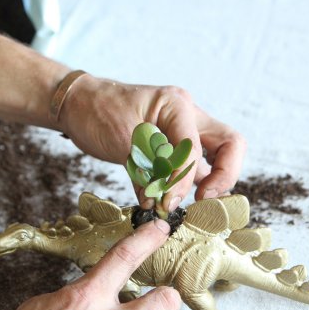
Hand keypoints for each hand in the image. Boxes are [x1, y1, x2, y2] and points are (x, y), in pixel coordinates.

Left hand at [59, 74, 246, 210]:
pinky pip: (193, 167)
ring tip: (188, 204)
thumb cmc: (96, 112)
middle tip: (205, 200)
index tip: (167, 203)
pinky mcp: (174, 146)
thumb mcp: (121, 142)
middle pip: (230, 144)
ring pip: (217, 156)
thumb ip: (146, 172)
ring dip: (209, 181)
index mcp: (177, 106)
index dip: (183, 180)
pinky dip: (187, 185)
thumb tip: (162, 204)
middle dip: (224, 175)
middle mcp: (188, 116)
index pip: (194, 149)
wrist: (78, 104)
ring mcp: (184, 130)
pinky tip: (170, 200)